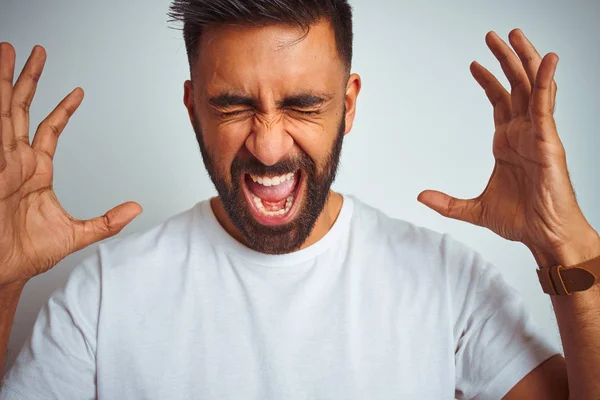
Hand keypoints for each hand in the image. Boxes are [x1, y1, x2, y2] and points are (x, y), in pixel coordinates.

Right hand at [0, 43, 141, 287]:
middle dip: (26, 79)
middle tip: (33, 52)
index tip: (78, 92)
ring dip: (5, 82)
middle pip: (20, 110)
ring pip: (3, 112)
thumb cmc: (29, 254)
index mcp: (35, 170)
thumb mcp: (78, 234)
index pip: (50, 130)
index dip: (63, 109)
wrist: (4, 271)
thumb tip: (136, 208)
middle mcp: (15, 161)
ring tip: (7, 53)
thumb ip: (108, 221)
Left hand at [417, 29, 597, 265]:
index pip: (500, 102)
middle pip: (516, 86)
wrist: (544, 236)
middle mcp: (524, 133)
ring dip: (524, 59)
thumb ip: (447, 203)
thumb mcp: (474, 210)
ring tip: (514, 34)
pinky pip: (546, 104)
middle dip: (505, 59)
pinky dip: (547, 80)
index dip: (488, 81)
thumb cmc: (521, 221)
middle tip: (492, 36)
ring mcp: (538, 134)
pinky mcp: (548, 140)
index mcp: (509, 142)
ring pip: (532, 87)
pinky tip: (548, 58)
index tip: (474, 64)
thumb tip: (421, 196)